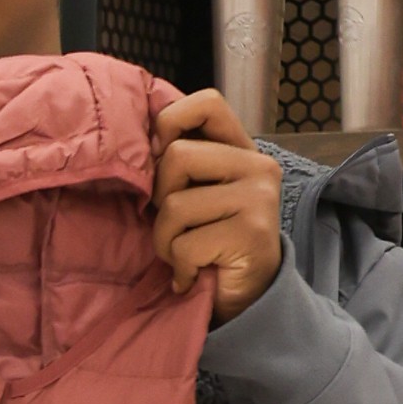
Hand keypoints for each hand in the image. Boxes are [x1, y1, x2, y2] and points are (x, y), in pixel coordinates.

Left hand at [152, 88, 284, 322]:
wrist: (247, 299)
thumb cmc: (209, 242)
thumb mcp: (193, 193)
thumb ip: (177, 161)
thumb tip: (143, 141)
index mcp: (242, 149)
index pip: (206, 103)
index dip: (170, 124)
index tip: (159, 159)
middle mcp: (258, 166)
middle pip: (176, 157)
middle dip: (160, 197)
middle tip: (179, 225)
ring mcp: (259, 198)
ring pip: (174, 204)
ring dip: (166, 238)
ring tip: (188, 252)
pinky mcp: (252, 233)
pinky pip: (184, 243)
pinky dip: (179, 265)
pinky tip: (196, 272)